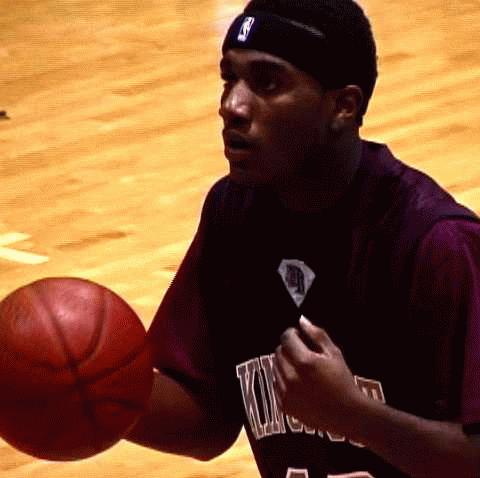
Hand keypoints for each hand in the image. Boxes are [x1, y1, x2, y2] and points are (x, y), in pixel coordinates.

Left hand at [274, 316, 365, 435]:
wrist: (347, 414)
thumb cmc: (342, 381)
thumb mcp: (334, 353)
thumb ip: (316, 334)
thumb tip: (301, 320)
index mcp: (304, 362)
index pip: (286, 338)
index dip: (292, 333)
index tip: (299, 336)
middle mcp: (291, 377)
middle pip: (278, 352)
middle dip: (288, 348)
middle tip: (301, 352)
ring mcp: (286, 393)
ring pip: (275, 368)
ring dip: (285, 364)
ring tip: (301, 369)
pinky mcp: (284, 405)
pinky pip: (276, 384)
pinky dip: (283, 380)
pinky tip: (298, 383)